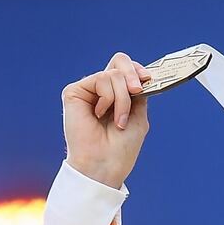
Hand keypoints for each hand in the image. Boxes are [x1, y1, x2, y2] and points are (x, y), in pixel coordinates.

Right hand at [61, 52, 151, 188]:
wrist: (105, 164)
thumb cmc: (121, 147)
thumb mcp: (138, 115)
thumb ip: (139, 93)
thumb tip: (141, 74)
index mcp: (118, 95)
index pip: (128, 68)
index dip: (139, 69)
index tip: (149, 79)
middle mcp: (102, 90)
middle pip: (119, 60)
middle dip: (133, 73)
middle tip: (137, 91)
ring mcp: (88, 90)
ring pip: (113, 74)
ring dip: (122, 99)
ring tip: (118, 120)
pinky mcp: (74, 92)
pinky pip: (100, 79)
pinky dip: (109, 98)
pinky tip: (101, 114)